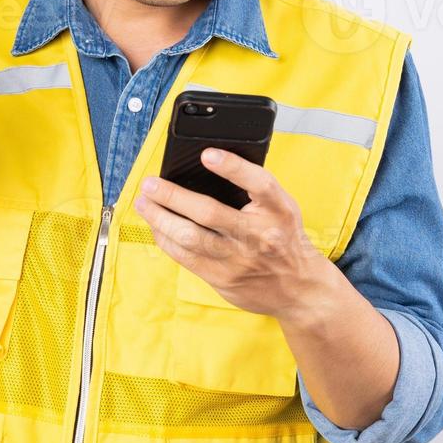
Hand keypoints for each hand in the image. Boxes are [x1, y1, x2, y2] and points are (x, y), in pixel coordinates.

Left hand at [133, 148, 334, 320]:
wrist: (299, 288)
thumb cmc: (283, 236)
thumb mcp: (281, 208)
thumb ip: (253, 188)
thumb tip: (206, 164)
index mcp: (279, 211)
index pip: (259, 184)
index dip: (232, 167)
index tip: (206, 154)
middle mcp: (259, 235)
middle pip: (210, 213)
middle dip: (172, 196)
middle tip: (149, 183)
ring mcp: (239, 261)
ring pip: (190, 238)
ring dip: (160, 218)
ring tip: (143, 203)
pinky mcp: (223, 280)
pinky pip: (186, 258)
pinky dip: (166, 239)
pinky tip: (156, 227)